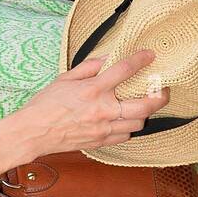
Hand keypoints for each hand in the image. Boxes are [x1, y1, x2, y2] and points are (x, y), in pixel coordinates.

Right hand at [10, 50, 170, 156]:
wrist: (33, 132)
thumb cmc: (45, 104)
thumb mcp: (63, 79)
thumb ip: (88, 67)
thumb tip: (107, 58)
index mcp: (93, 89)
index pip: (124, 70)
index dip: (141, 60)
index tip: (150, 55)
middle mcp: (103, 109)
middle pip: (145, 104)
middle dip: (160, 96)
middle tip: (164, 90)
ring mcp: (104, 127)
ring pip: (139, 122)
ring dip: (144, 113)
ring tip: (143, 106)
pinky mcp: (101, 141)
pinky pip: (125, 136)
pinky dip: (128, 127)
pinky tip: (124, 121)